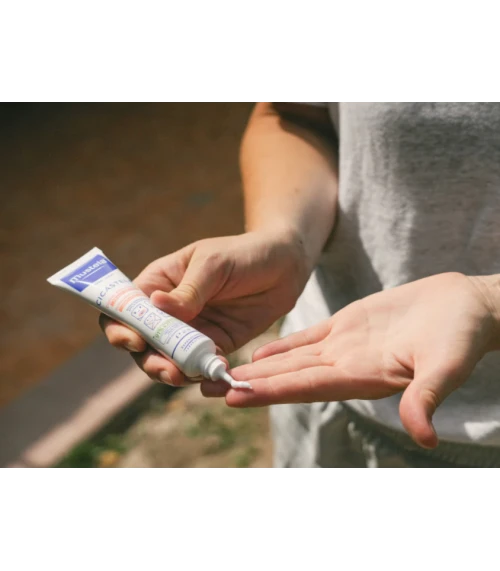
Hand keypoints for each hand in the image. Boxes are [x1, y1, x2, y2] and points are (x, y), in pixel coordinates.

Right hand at [100, 230, 309, 386]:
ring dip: (170, 372)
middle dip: (147, 359)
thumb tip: (157, 306)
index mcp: (159, 283)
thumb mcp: (213, 264)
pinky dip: (201, 373)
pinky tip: (214, 373)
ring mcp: (191, 330)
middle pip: (142, 342)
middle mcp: (169, 310)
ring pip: (168, 359)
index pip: (125, 307)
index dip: (120, 327)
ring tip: (184, 376)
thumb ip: (189, 290)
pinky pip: (199, 365)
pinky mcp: (215, 345)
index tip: (133, 340)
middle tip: (165, 368)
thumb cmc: (244, 254)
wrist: (285, 266)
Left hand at [222, 272, 499, 448]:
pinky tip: (258, 350)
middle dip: (247, 383)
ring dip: (256, 367)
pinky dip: (282, 345)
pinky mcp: (349, 326)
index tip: (232, 395)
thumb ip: (427, 395)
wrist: (468, 307)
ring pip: (291, 358)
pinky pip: (307, 338)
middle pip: (286, 376)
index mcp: (362, 376)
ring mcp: (345, 346)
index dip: (268, 391)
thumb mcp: (446, 364)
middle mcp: (346, 365)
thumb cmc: (463, 335)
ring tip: (222, 370)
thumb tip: (424, 436)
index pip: (304, 385)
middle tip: (204, 386)